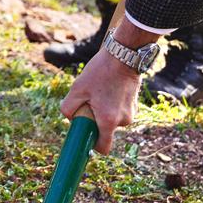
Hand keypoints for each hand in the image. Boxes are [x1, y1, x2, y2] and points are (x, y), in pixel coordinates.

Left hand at [59, 15, 153, 154]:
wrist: (124, 55)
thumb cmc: (100, 72)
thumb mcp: (77, 89)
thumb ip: (68, 108)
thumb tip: (69, 119)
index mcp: (108, 120)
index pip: (103, 148)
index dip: (92, 146)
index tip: (84, 137)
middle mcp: (123, 120)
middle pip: (105, 131)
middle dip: (96, 122)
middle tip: (89, 103)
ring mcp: (131, 113)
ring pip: (112, 120)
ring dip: (104, 112)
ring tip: (100, 92)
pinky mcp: (134, 105)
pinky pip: (119, 112)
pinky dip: (112, 105)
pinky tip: (108, 89)